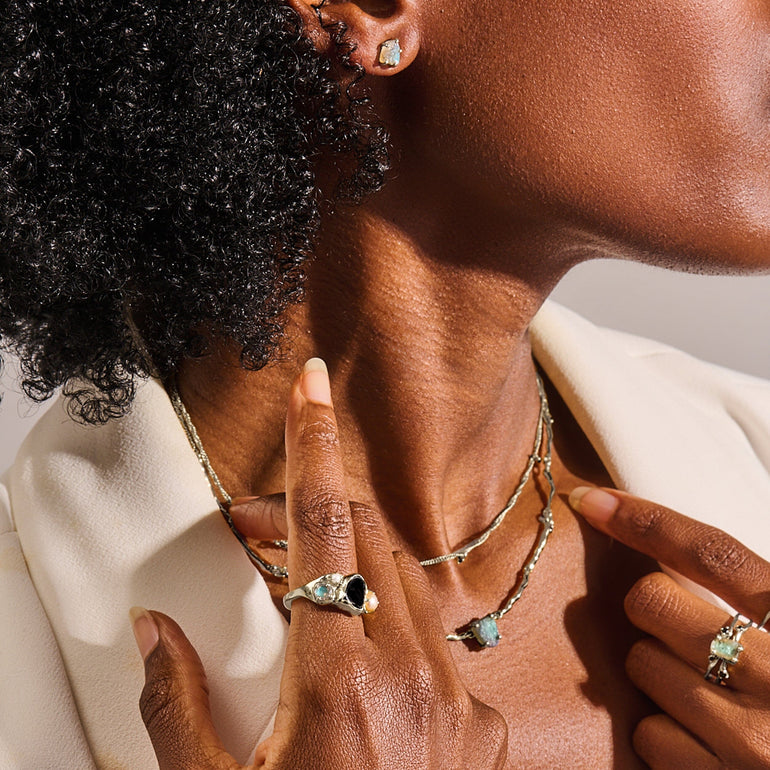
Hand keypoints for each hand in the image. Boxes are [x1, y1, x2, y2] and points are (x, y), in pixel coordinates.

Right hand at [132, 360, 507, 768]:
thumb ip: (178, 704)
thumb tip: (158, 632)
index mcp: (342, 679)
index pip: (325, 524)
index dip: (315, 444)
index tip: (315, 383)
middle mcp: (413, 673)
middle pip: (366, 537)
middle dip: (313, 511)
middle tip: (257, 524)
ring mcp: (456, 697)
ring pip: (406, 580)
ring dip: (351, 562)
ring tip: (299, 580)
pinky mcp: (479, 724)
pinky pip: (435, 638)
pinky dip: (391, 620)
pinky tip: (358, 649)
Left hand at [571, 486, 769, 768]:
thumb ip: (752, 599)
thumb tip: (667, 557)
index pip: (711, 553)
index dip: (645, 520)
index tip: (593, 501)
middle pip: (652, 601)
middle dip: (655, 611)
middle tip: (686, 634)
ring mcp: (750, 740)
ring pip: (641, 665)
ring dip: (660, 674)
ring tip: (710, 695)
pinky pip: (647, 734)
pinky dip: (665, 734)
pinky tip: (706, 741)